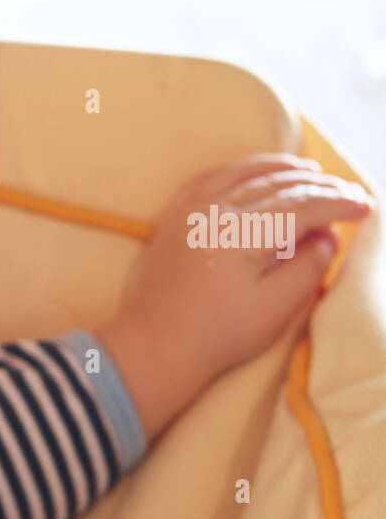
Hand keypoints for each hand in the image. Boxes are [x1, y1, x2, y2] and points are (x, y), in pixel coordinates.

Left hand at [94, 153, 374, 441]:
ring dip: (282, 170)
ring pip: (244, 174)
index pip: (303, 206)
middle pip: (277, 186)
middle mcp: (214, 211)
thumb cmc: (216, 336)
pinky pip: (210, 178)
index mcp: (242, 232)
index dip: (339, 203)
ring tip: (312, 171)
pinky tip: (255, 172)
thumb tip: (327, 234)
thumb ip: (308, 267)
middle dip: (319, 186)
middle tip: (349, 193)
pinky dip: (239, 170)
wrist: (153, 348)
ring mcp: (189, 211)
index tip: (366, 207)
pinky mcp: (172, 219)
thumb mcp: (275, 308)